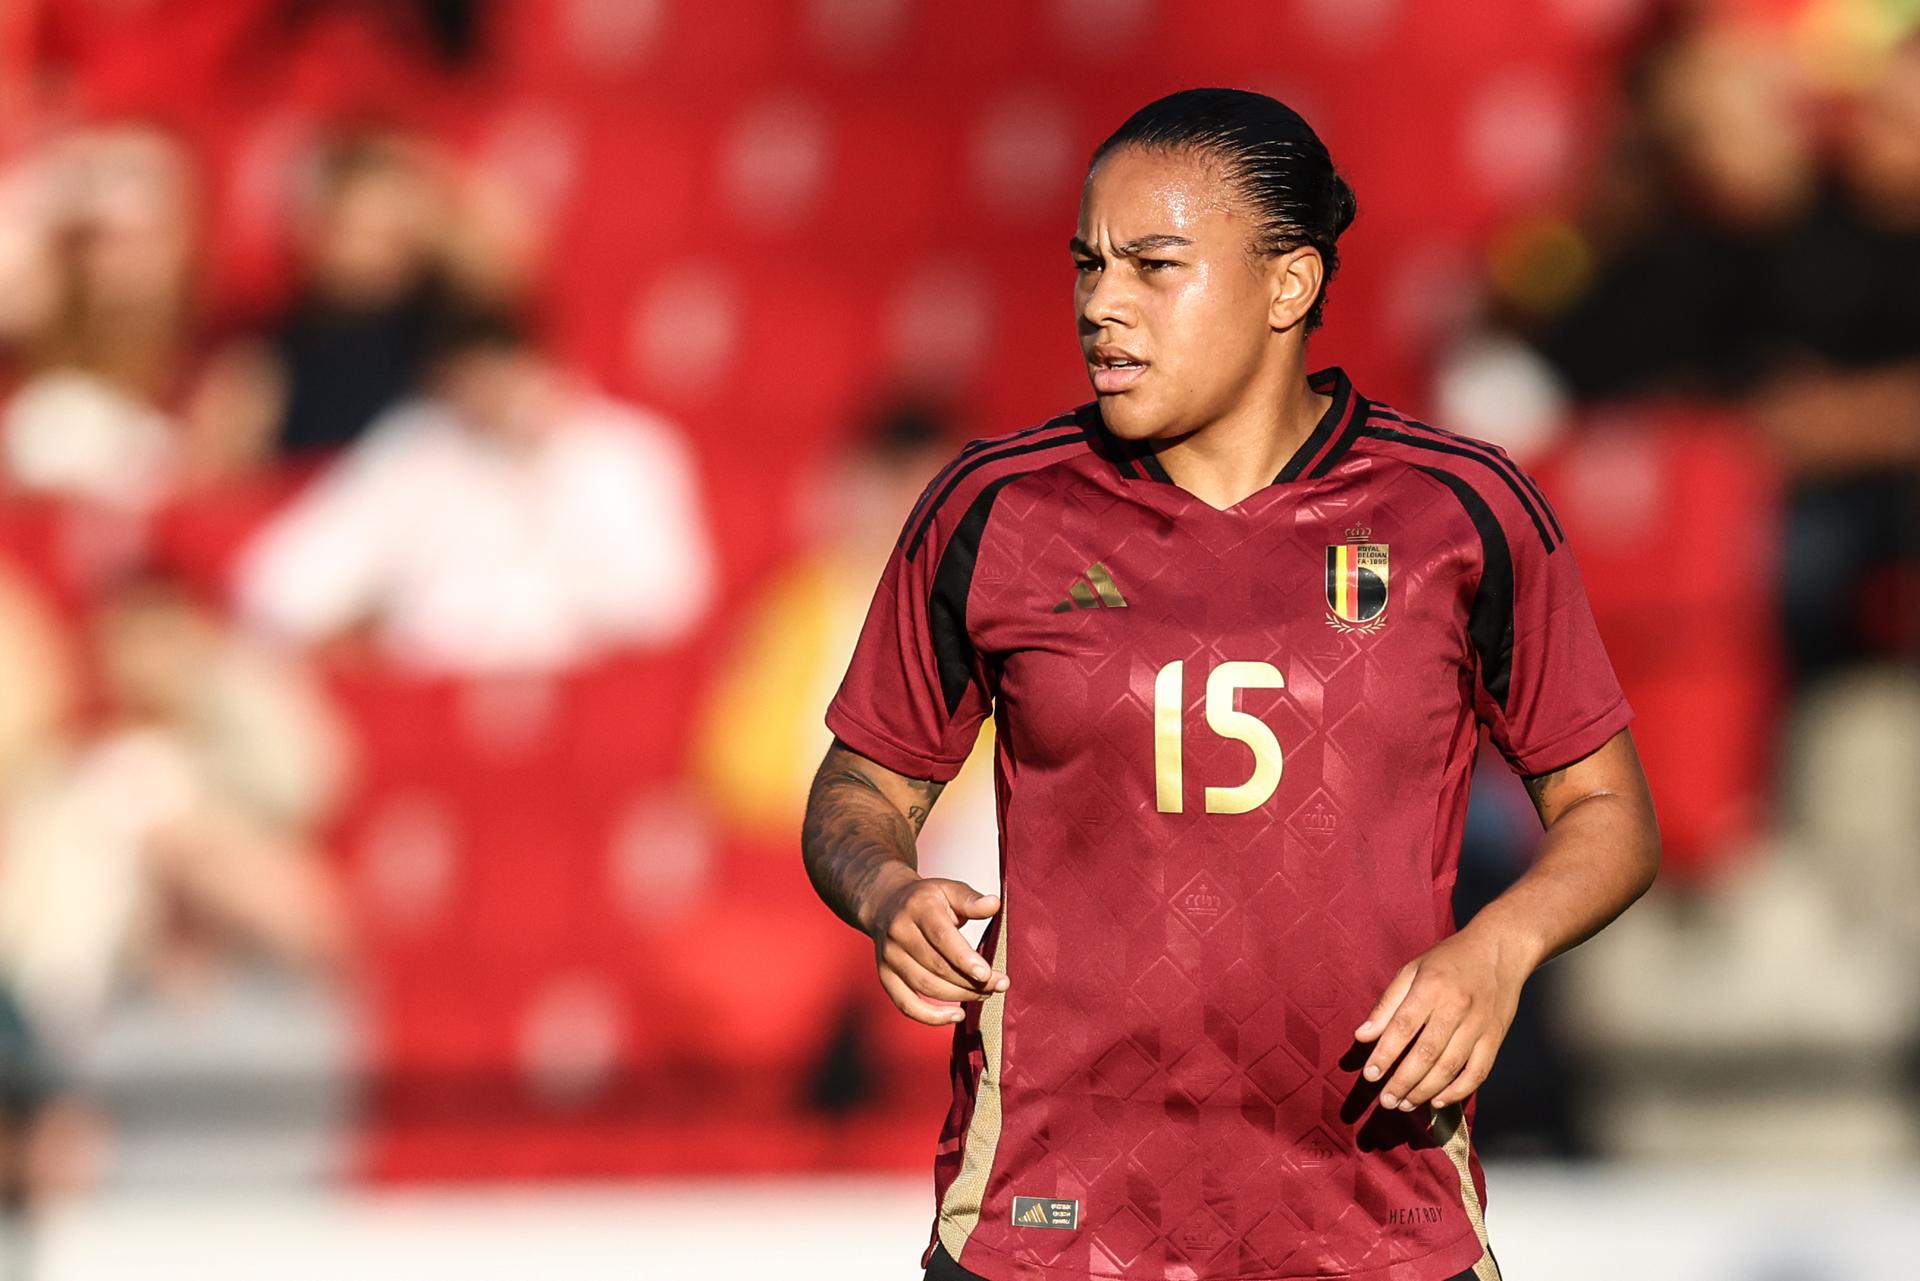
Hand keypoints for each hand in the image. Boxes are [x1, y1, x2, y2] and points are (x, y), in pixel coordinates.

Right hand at [866, 876, 1008, 1025]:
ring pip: (925, 986)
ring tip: (984, 994)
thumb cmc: (925, 899)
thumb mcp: (949, 890)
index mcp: (918, 908)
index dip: (964, 958)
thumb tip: (993, 904)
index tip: (987, 974)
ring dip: (959, 996)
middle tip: (999, 985)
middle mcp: (899, 933)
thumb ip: (971, 900)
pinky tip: (956, 1016)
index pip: (941, 937)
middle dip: (971, 981)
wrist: (886, 903)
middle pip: (937, 966)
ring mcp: (890, 957)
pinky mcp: (886, 976)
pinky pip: (906, 1004)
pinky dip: (931, 1016)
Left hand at [1351, 922, 1532, 1111]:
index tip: (1370, 1076)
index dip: (1385, 1054)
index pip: (1403, 1026)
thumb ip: (1387, 1003)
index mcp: (1431, 987)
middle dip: (1403, 1082)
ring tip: (1405, 1104)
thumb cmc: (1449, 959)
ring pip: (1450, 1067)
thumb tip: (1362, 1036)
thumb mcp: (1412, 970)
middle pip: (1426, 1053)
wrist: (1500, 950)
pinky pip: (1478, 1072)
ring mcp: (1479, 1024)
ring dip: (1425, 1091)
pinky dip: (1458, 1091)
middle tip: (1386, 1101)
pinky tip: (1438, 1101)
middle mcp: (1456, 1007)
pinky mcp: (1495, 1037)